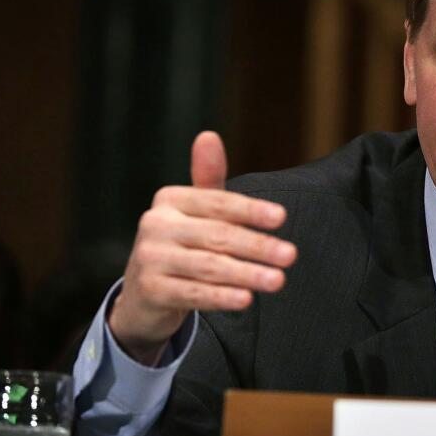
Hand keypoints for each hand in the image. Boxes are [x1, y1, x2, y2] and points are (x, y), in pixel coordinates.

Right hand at [108, 131, 296, 363]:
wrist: (144, 295)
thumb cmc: (183, 244)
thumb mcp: (196, 211)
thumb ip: (209, 179)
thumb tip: (208, 135)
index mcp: (170, 199)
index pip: (217, 202)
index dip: (250, 210)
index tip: (281, 218)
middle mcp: (155, 225)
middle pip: (217, 235)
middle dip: (257, 246)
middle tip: (291, 255)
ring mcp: (150, 258)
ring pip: (209, 266)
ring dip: (247, 274)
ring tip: (278, 280)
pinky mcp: (150, 290)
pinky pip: (193, 293)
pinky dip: (221, 297)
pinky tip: (246, 299)